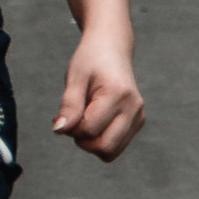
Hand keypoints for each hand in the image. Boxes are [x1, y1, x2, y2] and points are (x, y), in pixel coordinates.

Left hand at [53, 29, 145, 160]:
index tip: (67, 111)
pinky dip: (101, 139)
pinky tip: (96, 119)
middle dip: (83, 140)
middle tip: (76, 118)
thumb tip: (60, 130)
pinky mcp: (138, 122)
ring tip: (86, 117)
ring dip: (92, 141)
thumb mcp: (75, 78)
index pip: (89, 131)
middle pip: (104, 148)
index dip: (71, 127)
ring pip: (111, 151)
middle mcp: (134, 108)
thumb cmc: (91, 60)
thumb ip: (69, 106)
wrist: (112, 46)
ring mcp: (139, 116)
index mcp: (119, 95)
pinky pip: (115, 146)